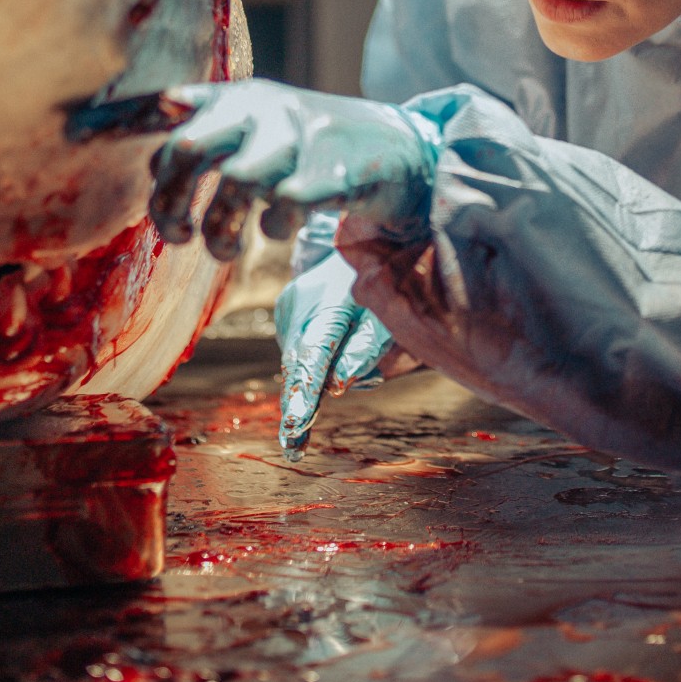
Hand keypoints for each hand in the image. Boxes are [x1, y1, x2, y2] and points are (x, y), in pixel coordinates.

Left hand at [147, 80, 440, 262]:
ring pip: (235, 180)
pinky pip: (285, 203)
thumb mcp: (261, 125)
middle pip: (188, 147)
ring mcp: (300, 134)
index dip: (158, 175)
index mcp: (240, 97)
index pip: (173, 124)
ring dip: (220, 230)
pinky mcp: (333, 168)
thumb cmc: (316, 147)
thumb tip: (155, 161)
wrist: (400, 148)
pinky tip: (277, 230)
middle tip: (178, 237)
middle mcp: (264, 108)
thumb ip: (210, 130)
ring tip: (224, 249)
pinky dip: (273, 227)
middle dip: (170, 202)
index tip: (166, 208)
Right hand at [274, 250, 395, 452]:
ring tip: (320, 397)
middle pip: (298, 363)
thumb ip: (365, 348)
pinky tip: (331, 360)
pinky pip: (300, 346)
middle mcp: (299, 306)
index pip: (313, 358)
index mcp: (327, 305)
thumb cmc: (391, 276)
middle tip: (294, 446)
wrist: (370, 234)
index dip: (305, 394)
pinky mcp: (289, 310)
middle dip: (298, 403)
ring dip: (311, 380)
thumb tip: (337, 385)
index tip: (295, 426)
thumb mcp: (390, 312)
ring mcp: (290, 307)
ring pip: (299, 357)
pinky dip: (313, 361)